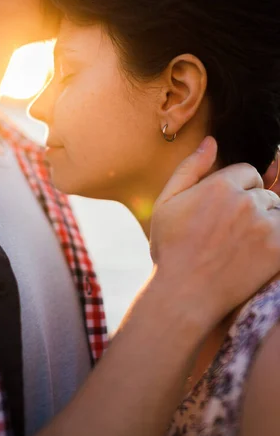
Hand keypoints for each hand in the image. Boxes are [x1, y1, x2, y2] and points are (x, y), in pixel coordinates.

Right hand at [149, 137, 279, 330]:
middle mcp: (245, 201)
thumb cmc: (171, 248)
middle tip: (231, 230)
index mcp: (220, 185)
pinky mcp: (277, 249)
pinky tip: (254, 253)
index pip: (248, 172)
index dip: (238, 188)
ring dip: (266, 221)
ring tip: (242, 243)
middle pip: (264, 192)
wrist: (184, 294)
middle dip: (252, 205)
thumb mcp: (167, 202)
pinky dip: (273, 239)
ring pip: (277, 211)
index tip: (225, 209)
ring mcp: (265, 226)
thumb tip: (211, 141)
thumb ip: (191, 167)